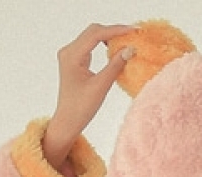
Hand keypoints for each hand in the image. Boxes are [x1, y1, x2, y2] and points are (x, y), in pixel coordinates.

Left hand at [42, 23, 134, 173]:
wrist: (68, 120)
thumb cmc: (81, 108)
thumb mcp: (101, 87)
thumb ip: (115, 66)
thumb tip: (130, 49)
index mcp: (72, 55)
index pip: (96, 34)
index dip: (115, 31)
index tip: (133, 31)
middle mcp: (68, 50)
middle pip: (93, 31)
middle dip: (113, 31)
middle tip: (133, 34)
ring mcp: (71, 54)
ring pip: (92, 36)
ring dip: (109, 36)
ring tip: (126, 41)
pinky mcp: (75, 59)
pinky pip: (90, 45)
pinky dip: (104, 44)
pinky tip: (115, 49)